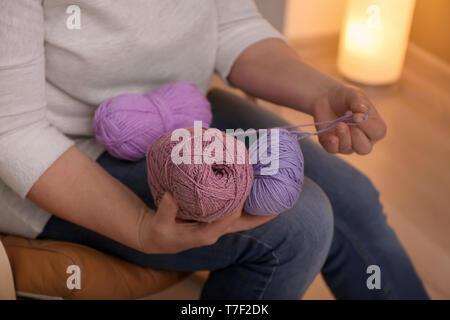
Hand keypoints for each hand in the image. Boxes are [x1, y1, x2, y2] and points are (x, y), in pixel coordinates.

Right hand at [138, 193, 276, 253]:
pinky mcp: (214, 220)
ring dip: (257, 208)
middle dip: (262, 214)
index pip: (229, 219)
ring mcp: (217, 226)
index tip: (245, 188)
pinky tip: (253, 191)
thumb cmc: (159, 233)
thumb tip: (172, 194)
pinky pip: (235, 212)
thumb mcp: (159, 224)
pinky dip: (245, 204)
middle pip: (245, 223)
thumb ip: (166, 211)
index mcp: (206, 234)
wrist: (157, 239)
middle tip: (280, 200)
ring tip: (273, 193)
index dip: (238, 205)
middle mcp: (216, 230)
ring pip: (243, 218)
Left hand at [312, 85, 386, 154]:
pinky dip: (332, 143)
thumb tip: (363, 113)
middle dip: (357, 137)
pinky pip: (334, 150)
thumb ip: (359, 102)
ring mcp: (347, 143)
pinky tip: (331, 136)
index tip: (357, 115)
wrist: (325, 98)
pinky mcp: (332, 145)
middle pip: (365, 148)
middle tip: (348, 123)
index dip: (368, 126)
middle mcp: (362, 138)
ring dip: (343, 137)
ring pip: (349, 150)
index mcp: (373, 125)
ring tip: (339, 124)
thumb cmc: (344, 97)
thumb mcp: (353, 94)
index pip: (378, 133)